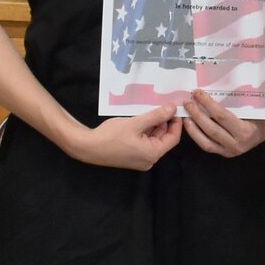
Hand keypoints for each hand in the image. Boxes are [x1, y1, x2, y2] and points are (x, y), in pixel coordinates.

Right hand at [67, 108, 182, 169]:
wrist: (88, 147)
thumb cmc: (111, 136)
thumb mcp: (136, 123)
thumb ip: (156, 116)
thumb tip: (172, 109)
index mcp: (152, 154)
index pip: (173, 138)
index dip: (176, 123)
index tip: (175, 109)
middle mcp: (149, 160)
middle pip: (163, 139)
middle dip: (164, 122)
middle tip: (164, 105)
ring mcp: (140, 159)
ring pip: (153, 139)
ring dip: (153, 125)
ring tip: (151, 109)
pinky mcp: (132, 156)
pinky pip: (144, 142)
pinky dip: (145, 131)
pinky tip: (141, 118)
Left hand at [183, 90, 264, 157]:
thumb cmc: (263, 116)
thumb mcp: (257, 107)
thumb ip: (244, 98)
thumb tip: (229, 79)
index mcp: (245, 131)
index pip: (222, 116)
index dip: (208, 104)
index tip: (198, 93)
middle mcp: (237, 144)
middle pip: (211, 128)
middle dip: (197, 114)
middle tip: (187, 101)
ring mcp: (229, 151)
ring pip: (206, 141)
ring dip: (193, 127)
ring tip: (185, 114)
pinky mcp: (224, 153)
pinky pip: (207, 146)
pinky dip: (196, 136)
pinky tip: (190, 125)